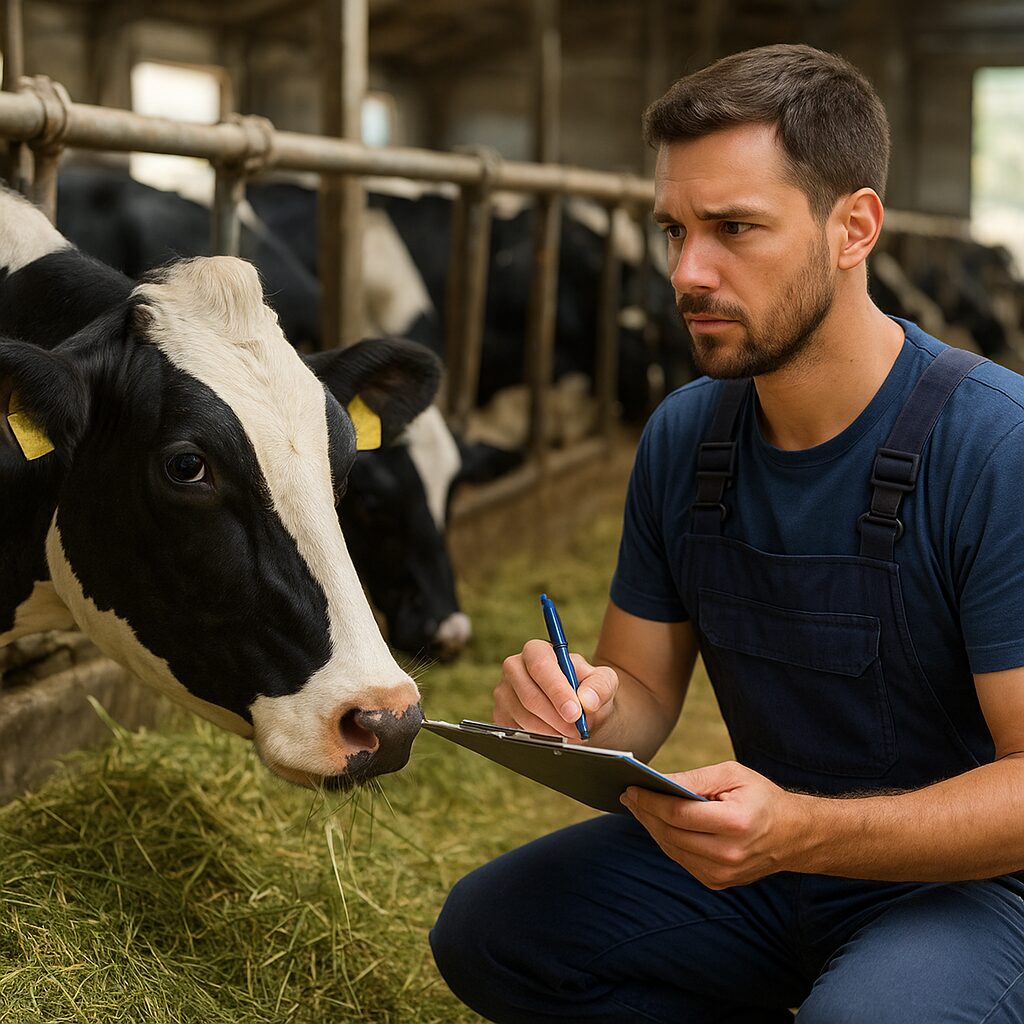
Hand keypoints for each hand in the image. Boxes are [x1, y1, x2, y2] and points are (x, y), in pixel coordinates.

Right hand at [493, 638, 618, 739]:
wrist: (579, 709)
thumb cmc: (588, 690)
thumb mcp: (604, 682)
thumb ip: (600, 687)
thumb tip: (587, 700)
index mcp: (536, 650)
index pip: (541, 667)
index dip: (557, 691)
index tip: (575, 713)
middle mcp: (514, 667)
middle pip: (529, 696)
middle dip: (556, 717)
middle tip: (577, 730)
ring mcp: (504, 692)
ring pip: (524, 717)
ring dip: (551, 731)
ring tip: (571, 734)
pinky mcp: (501, 715)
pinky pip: (516, 732)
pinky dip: (539, 739)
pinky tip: (555, 736)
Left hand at [620, 761, 810, 888]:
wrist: (793, 835)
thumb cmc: (761, 797)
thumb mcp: (733, 775)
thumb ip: (695, 777)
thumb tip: (658, 780)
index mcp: (734, 823)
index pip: (678, 814)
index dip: (650, 800)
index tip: (630, 787)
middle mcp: (728, 854)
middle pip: (670, 833)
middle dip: (645, 813)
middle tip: (628, 795)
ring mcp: (723, 873)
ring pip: (672, 849)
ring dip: (651, 827)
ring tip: (638, 807)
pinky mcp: (718, 882)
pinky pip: (682, 859)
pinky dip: (666, 841)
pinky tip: (657, 823)